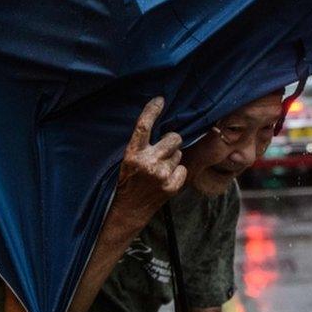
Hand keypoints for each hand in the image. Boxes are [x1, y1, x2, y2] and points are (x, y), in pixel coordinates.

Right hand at [104, 97, 185, 238]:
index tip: (160, 100)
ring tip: (160, 170)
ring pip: (179, 154)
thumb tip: (162, 129)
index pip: (143, 126)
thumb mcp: (128, 161)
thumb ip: (142, 146)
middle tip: (163, 150)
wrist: (128, 211)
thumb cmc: (128, 183)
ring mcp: (161, 175)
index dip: (152, 111)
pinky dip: (177, 173)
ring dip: (173, 159)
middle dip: (172, 141)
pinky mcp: (171, 186)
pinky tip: (165, 179)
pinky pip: (183, 169)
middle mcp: (147, 162)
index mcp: (132, 154)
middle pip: (174, 138)